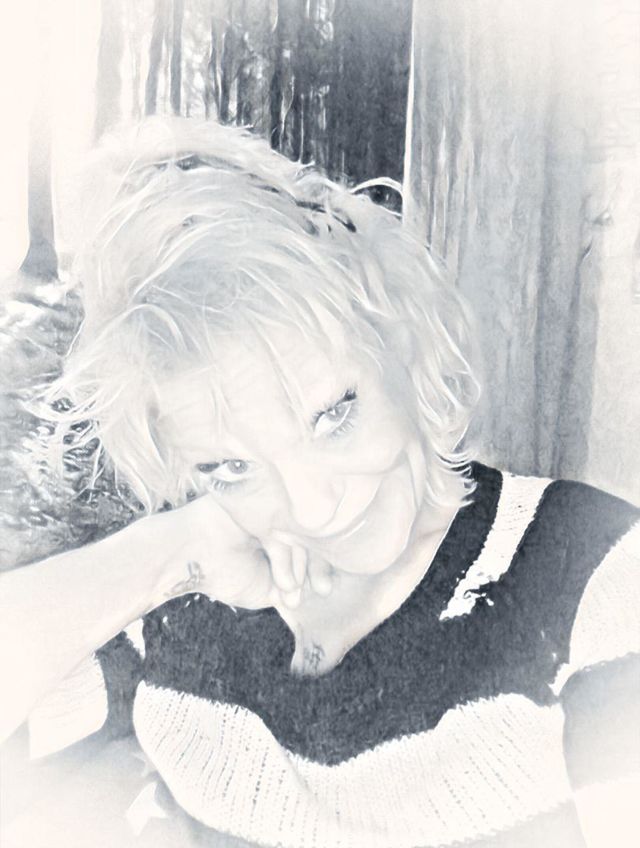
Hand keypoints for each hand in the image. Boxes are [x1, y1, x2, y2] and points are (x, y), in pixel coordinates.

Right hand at [154, 495, 332, 610]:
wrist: (184, 558)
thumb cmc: (219, 573)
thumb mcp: (263, 587)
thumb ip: (289, 585)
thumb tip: (315, 590)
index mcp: (277, 531)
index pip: (308, 543)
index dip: (319, 566)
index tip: (325, 590)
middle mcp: (276, 515)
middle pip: (309, 535)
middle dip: (318, 566)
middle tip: (324, 589)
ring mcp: (268, 506)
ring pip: (297, 534)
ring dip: (296, 568)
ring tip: (287, 589)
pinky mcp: (259, 499)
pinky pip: (282, 527)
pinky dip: (285, 557)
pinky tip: (283, 581)